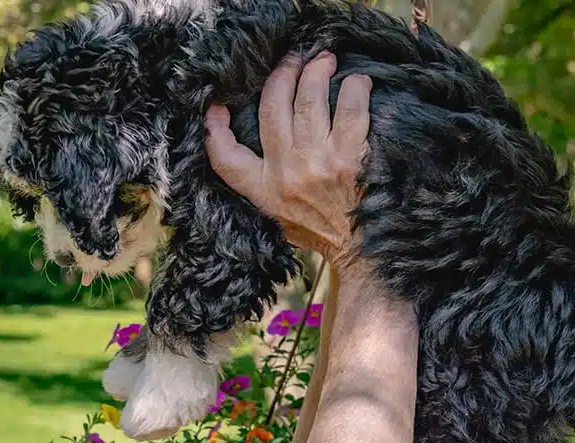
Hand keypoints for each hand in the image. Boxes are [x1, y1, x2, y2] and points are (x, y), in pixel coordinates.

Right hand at [204, 52, 372, 264]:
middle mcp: (286, 173)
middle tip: (295, 59)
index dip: (215, 128)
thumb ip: (259, 184)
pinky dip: (354, 89)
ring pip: (309, 100)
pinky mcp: (350, 158)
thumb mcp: (275, 215)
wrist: (359, 251)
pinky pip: (350, 110)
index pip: (225, 157)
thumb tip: (241, 148)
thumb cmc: (319, 229)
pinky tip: (358, 83)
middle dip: (283, 74)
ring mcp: (318, 163)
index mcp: (263, 190)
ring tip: (325, 60)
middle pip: (271, 108)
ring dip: (317, 71)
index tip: (217, 106)